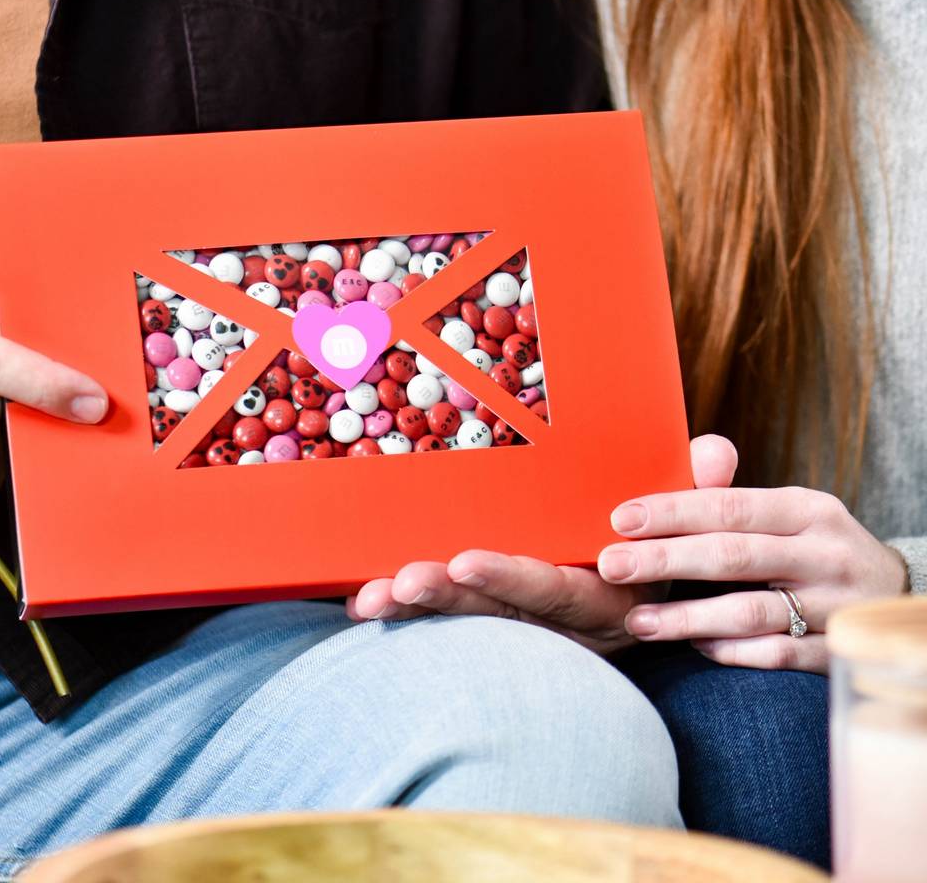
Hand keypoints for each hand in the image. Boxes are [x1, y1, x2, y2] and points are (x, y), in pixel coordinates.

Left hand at [346, 438, 740, 654]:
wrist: (656, 593)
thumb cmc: (667, 549)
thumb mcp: (691, 524)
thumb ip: (699, 492)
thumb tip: (714, 450)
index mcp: (600, 595)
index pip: (552, 590)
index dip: (509, 578)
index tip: (464, 561)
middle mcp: (556, 618)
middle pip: (496, 614)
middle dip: (446, 600)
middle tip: (400, 581)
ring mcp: (524, 622)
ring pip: (464, 620)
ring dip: (414, 610)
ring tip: (367, 598)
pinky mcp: (496, 615)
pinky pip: (448, 616)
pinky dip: (405, 610)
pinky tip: (357, 599)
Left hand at [601, 437, 910, 672]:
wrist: (894, 594)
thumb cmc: (814, 545)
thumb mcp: (787, 510)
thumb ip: (732, 491)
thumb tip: (692, 451)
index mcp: (806, 510)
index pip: (729, 507)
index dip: (672, 512)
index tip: (620, 519)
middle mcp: (824, 554)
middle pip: (732, 556)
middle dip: (664, 560)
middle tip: (611, 565)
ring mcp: (835, 606)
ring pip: (750, 612)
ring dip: (687, 617)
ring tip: (638, 620)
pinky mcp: (838, 651)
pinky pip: (777, 654)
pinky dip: (733, 650)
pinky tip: (694, 647)